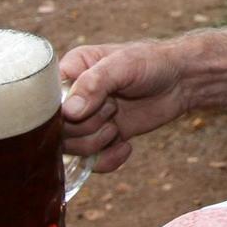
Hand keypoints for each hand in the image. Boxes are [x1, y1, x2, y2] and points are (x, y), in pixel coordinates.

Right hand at [60, 39, 193, 172]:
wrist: (182, 81)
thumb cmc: (151, 63)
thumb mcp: (122, 65)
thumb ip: (94, 84)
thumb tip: (68, 113)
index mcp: (70, 72)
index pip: (44, 102)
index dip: (64, 112)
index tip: (91, 106)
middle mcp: (72, 98)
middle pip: (57, 131)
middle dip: (88, 126)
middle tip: (113, 108)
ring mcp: (87, 121)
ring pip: (72, 149)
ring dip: (98, 142)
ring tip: (117, 125)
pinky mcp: (104, 139)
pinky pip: (93, 163)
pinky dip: (109, 160)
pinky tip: (126, 146)